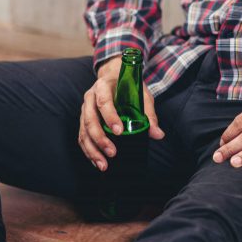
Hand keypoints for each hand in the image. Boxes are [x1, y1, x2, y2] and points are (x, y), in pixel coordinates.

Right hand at [78, 56, 164, 171]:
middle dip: (100, 138)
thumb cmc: (129, 85)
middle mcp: (90, 98)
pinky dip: (88, 150)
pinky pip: (82, 136)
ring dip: (92, 149)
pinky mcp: (84, 119)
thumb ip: (149, 115)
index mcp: (103, 87)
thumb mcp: (142, 95)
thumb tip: (158, 134)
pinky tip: (97, 161)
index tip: (119, 132)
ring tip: (103, 164)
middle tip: (112, 153)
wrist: (114, 76)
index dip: (110, 117)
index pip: (104, 102)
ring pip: (83, 131)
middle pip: (89, 119)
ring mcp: (85, 109)